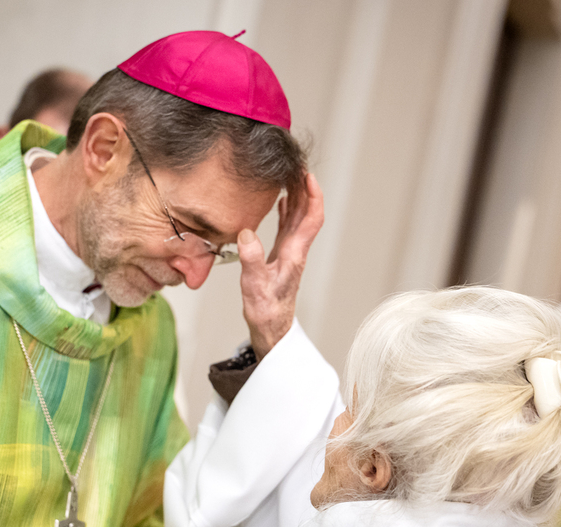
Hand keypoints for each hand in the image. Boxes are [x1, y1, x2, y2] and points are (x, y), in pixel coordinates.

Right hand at [238, 173, 323, 359]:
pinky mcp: (281, 256)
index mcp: (294, 253)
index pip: (312, 218)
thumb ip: (252, 259)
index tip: (308, 175)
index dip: (313, 196)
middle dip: (305, 187)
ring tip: (289, 175)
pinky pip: (287, 227)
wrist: (270, 327)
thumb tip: (247, 233)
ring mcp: (289, 252)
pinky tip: (280, 201)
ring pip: (298, 218)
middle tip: (296, 165)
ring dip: (297, 196)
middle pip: (307, 212)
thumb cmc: (265, 309)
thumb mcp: (254, 284)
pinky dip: (286, 210)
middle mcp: (296, 249)